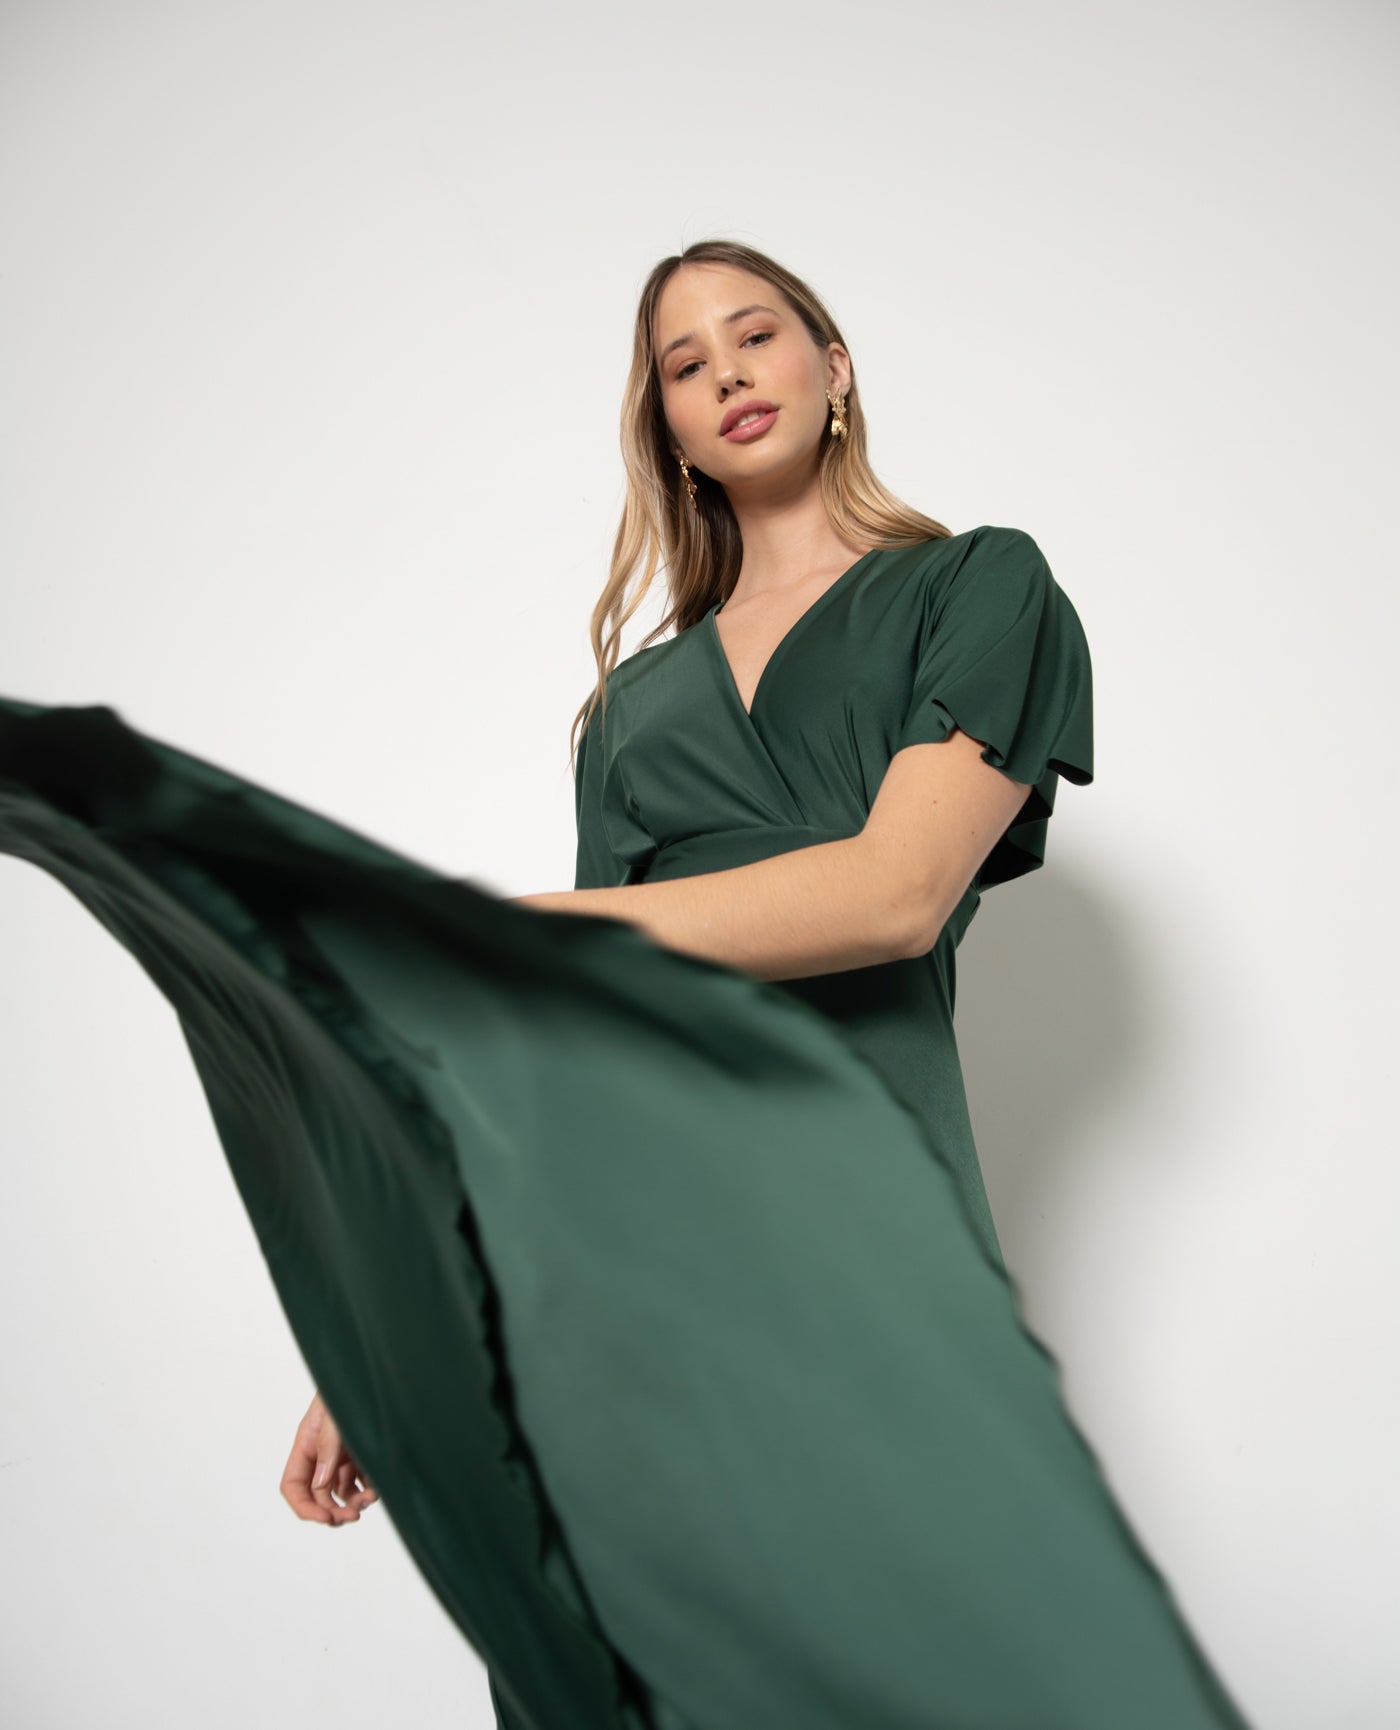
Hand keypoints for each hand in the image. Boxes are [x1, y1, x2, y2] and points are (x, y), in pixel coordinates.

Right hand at [280, 1387, 378, 1525]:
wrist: (373, 1370)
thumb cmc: (351, 1385)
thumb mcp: (335, 1415)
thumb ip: (328, 1446)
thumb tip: (321, 1485)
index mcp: (306, 1444)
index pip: (293, 1486)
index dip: (305, 1508)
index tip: (326, 1518)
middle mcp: (321, 1453)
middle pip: (317, 1496)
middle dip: (332, 1512)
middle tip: (353, 1516)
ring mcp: (342, 1454)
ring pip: (340, 1493)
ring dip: (352, 1503)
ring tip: (370, 1499)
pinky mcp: (362, 1452)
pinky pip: (360, 1481)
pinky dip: (367, 1490)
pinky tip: (378, 1488)